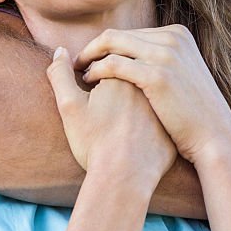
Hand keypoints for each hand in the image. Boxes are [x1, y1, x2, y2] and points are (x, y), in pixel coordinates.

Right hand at [46, 47, 175, 188]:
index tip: (86, 94)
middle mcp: (147, 85)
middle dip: (113, 89)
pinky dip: (143, 124)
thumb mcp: (70, 106)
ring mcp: (162, 106)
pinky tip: (129, 139)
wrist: (124, 179)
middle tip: (100, 113)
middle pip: (127, 79)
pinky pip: (154, 120)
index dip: (93, 77)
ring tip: (113, 126)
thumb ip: (60, 75)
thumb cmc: (95, 142)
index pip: (108, 63)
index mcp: (124, 74)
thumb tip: (60, 51)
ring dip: (129, 105)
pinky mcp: (170, 127)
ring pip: (142, 99)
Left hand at [76, 25, 230, 164]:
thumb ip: (164, 57)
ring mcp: (166, 54)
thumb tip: (138, 53)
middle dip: (93, 48)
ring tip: (79, 72)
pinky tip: (87, 82)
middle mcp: (172, 38)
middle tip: (76, 63)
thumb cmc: (195, 113)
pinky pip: (114, 64)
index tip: (91, 58)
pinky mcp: (158, 75)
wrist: (214, 136)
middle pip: (118, 35)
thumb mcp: (185, 73)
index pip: (130, 33)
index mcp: (178, 34)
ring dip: (90, 57)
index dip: (106, 45)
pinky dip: (95, 70)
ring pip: (112, 44)